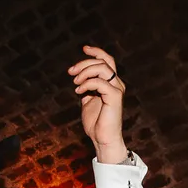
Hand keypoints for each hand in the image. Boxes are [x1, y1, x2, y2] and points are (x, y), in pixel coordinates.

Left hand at [70, 44, 127, 163]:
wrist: (102, 139)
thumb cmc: (96, 123)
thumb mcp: (87, 101)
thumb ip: (86, 88)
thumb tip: (78, 77)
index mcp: (111, 83)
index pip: (107, 60)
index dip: (97, 52)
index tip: (84, 49)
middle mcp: (117, 84)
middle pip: (103, 62)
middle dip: (84, 63)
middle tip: (70, 72)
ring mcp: (117, 90)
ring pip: (102, 68)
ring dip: (85, 72)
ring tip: (75, 83)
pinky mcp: (115, 97)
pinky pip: (100, 82)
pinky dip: (87, 84)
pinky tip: (78, 92)